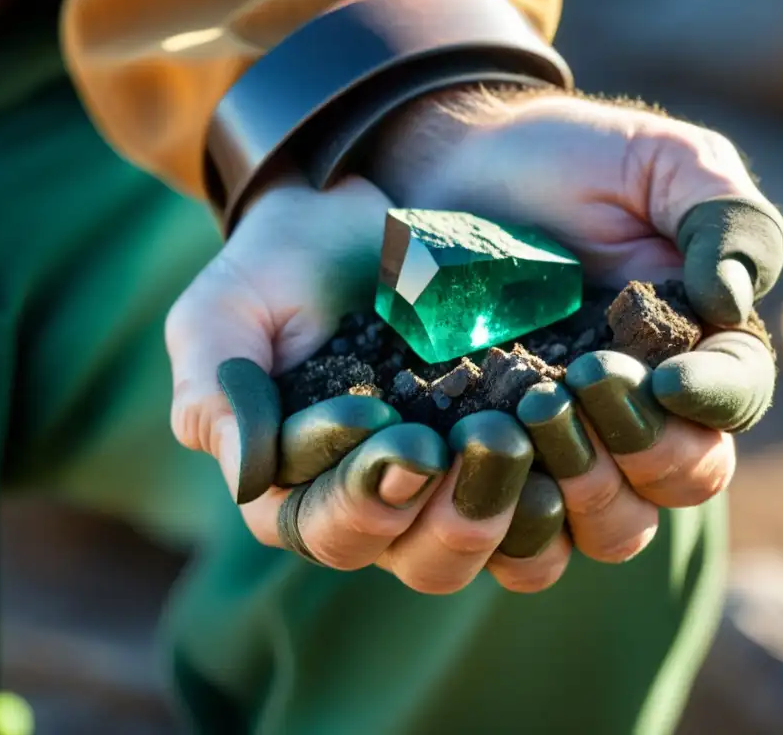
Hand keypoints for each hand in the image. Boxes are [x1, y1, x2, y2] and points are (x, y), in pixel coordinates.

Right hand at [167, 177, 570, 594]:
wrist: (358, 220)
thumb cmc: (279, 269)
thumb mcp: (224, 313)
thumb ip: (217, 391)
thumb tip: (248, 478)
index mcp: (300, 489)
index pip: (328, 529)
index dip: (360, 495)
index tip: (382, 423)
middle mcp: (381, 506)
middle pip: (420, 563)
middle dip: (448, 516)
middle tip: (477, 442)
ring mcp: (450, 487)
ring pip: (492, 552)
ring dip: (507, 513)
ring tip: (520, 442)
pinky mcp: (507, 458)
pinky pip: (544, 516)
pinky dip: (559, 498)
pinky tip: (565, 450)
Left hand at [366, 86, 782, 563]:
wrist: (458, 168)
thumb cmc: (566, 158)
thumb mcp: (658, 159)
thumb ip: (722, 214)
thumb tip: (734, 302)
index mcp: (699, 342)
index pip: (738, 397)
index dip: (714, 401)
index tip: (664, 377)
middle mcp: (646, 408)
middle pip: (683, 480)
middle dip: (644, 448)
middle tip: (580, 387)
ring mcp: (572, 440)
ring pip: (613, 526)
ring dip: (583, 492)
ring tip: (530, 422)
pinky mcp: (504, 455)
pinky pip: (525, 528)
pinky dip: (513, 518)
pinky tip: (476, 465)